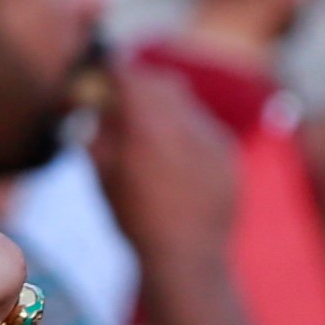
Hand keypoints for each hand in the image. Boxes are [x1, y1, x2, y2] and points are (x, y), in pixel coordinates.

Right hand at [85, 58, 240, 266]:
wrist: (187, 254)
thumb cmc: (135, 219)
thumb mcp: (102, 176)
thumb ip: (98, 134)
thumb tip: (96, 107)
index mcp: (145, 126)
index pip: (129, 76)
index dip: (114, 70)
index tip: (105, 72)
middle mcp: (182, 123)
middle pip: (162, 82)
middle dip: (142, 84)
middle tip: (125, 99)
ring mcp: (211, 136)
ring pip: (186, 103)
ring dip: (166, 107)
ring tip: (150, 134)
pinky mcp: (228, 151)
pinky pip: (204, 125)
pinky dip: (187, 130)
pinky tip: (176, 158)